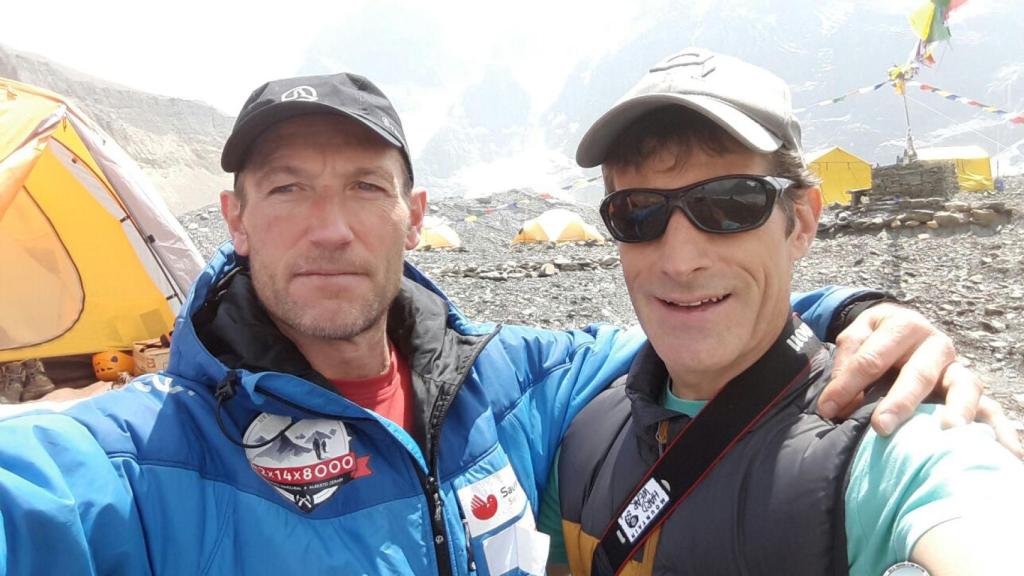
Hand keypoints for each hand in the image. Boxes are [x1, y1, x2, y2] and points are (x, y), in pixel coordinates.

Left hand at [818, 303, 1022, 456]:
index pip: (871, 358)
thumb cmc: (874, 339)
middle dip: (899, 401)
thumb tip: (835, 404)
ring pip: (964, 386)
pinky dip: (1000, 429)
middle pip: (918, 373)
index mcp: (902, 325)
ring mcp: (956, 367)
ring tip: (949, 432)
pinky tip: (1009, 453)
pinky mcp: (969, 388)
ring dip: (957, 410)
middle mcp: (935, 344)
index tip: (828, 410)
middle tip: (882, 427)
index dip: (846, 385)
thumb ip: (845, 363)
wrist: (901, 327)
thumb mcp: (854, 337)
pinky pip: (990, 408)